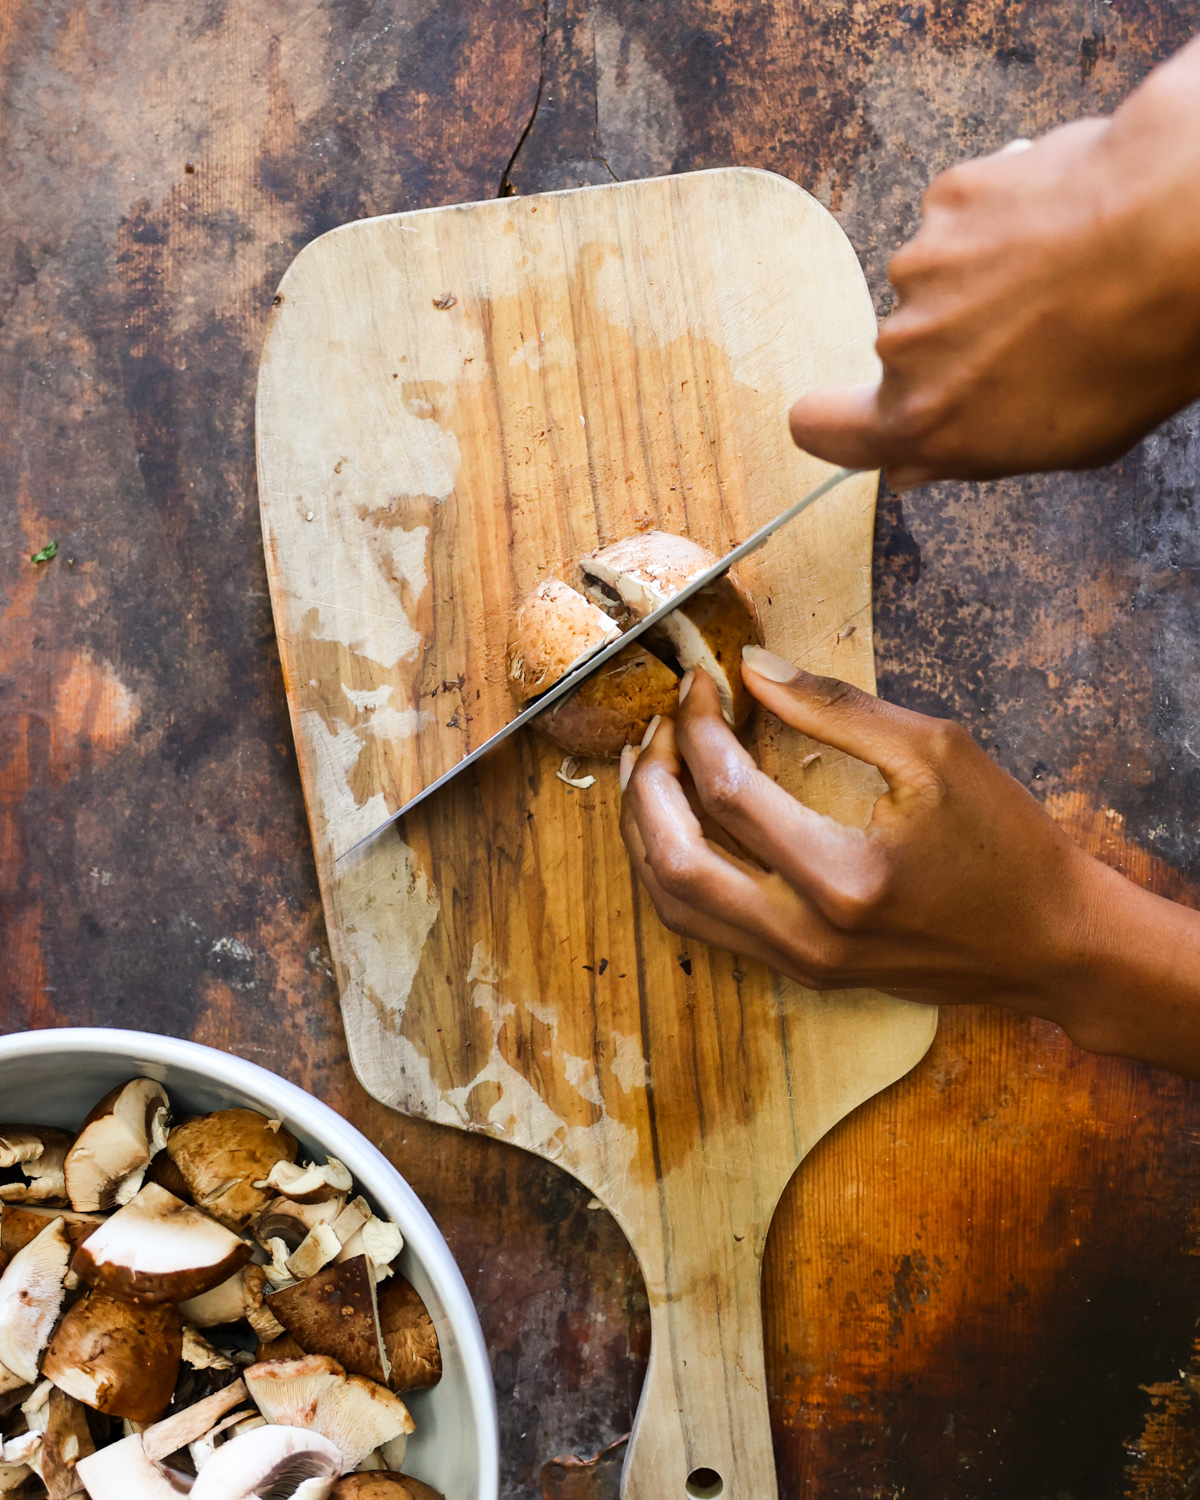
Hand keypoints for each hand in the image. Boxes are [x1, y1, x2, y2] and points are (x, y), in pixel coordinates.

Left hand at [619, 649, 1199, 1075]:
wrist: (1056, 943)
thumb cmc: (1009, 847)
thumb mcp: (937, 751)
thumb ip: (835, 706)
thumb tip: (753, 668)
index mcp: (843, 877)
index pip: (726, 790)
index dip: (698, 726)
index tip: (700, 684)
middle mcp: (806, 934)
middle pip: (675, 857)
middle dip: (647, 781)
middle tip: (657, 725)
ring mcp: (799, 961)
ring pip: (675, 900)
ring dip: (646, 830)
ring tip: (647, 767)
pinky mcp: (802, 971)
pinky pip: (705, 922)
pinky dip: (675, 868)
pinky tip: (676, 821)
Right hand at [789, 37, 1199, 485]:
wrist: (1174, 238)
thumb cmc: (1132, 352)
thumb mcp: (1062, 443)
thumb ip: (972, 451)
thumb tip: (916, 464)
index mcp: (923, 422)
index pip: (823, 429)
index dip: (830, 423)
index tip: (841, 418)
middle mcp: (904, 346)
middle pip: (904, 353)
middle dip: (953, 345)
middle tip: (1032, 335)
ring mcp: (921, 266)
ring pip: (935, 281)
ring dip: (980, 278)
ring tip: (1060, 274)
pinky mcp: (950, 196)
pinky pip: (962, 215)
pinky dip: (1000, 219)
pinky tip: (1060, 224)